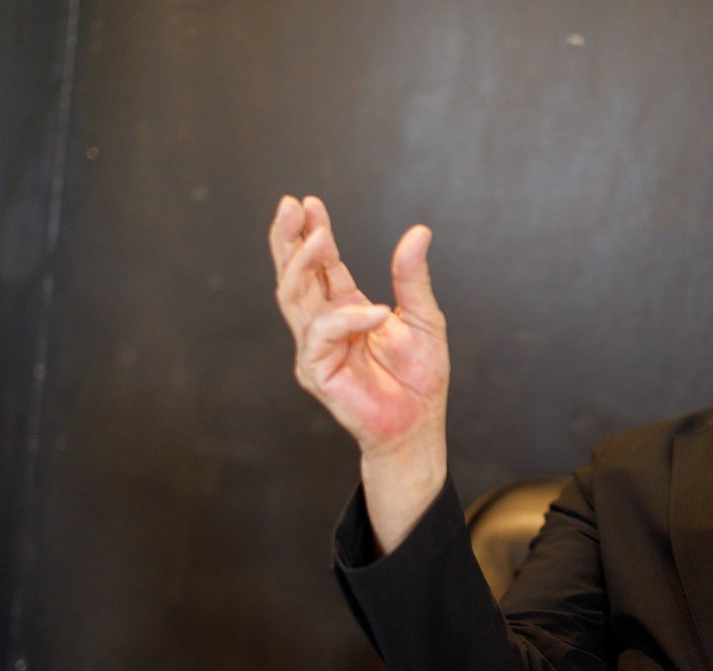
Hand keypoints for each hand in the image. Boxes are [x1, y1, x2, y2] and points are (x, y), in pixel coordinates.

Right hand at [270, 195, 448, 550]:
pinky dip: (346, 320)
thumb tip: (418, 232)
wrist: (419, 426)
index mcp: (346, 310)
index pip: (322, 266)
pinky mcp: (317, 371)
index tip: (309, 202)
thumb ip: (413, 278)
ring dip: (302, 264)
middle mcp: (325, 326)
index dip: (314, 233)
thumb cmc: (420, 379)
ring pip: (294, 297)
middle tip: (290, 205)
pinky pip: (322, 334)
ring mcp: (316, 348)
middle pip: (294, 275)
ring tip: (319, 235)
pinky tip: (373, 313)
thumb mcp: (424, 319)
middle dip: (288, 239)